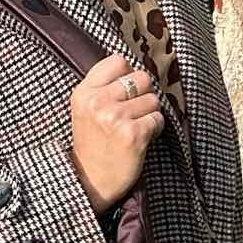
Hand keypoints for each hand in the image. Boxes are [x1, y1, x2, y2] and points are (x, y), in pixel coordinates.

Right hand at [67, 54, 165, 211]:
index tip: (124, 93)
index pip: (119, 61)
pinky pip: (158, 119)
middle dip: (143, 94)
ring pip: (153, 99)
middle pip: (141, 77)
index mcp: (84, 92)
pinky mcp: (133, 134)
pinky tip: (141, 139)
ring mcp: (114, 117)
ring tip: (133, 128)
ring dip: (149, 114)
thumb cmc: (92, 143)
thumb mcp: (86, 109)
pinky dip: (155, 129)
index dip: (127, 76)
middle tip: (131, 113)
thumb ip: (103, 86)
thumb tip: (133, 68)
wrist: (89, 181)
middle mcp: (97, 102)